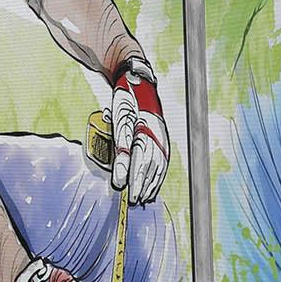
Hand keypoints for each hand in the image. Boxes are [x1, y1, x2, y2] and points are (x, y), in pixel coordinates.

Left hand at [110, 57, 168, 202]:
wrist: (137, 80)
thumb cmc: (125, 100)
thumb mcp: (119, 122)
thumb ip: (119, 151)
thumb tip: (119, 179)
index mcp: (149, 132)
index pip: (142, 163)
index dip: (135, 180)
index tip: (127, 194)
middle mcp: (159, 136)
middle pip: (152, 167)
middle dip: (143, 185)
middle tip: (134, 201)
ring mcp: (162, 136)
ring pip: (159, 166)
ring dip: (151, 183)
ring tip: (143, 198)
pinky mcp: (161, 137)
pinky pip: (162, 160)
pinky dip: (157, 175)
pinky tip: (152, 184)